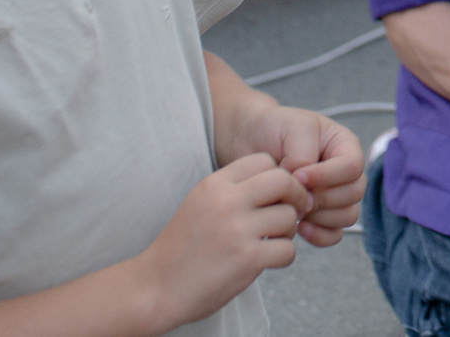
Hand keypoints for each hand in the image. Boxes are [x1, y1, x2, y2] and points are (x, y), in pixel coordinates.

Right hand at [135, 154, 306, 325]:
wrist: (155, 288)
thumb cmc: (182, 248)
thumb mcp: (200, 204)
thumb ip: (233, 190)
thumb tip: (281, 182)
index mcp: (213, 185)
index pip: (263, 160)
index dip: (277, 176)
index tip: (275, 195)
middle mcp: (226, 202)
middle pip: (284, 180)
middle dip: (294, 196)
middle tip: (290, 212)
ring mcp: (237, 230)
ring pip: (289, 216)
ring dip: (289, 230)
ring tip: (274, 240)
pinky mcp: (247, 259)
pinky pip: (288, 249)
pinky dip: (285, 256)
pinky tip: (270, 261)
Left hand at [234, 104, 366, 246]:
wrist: (249, 142)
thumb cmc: (274, 128)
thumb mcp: (293, 129)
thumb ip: (303, 155)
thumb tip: (306, 189)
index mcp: (344, 145)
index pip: (352, 167)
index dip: (327, 176)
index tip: (297, 176)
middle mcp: (344, 171)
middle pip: (354, 193)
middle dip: (323, 198)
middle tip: (294, 196)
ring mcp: (335, 195)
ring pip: (348, 215)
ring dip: (322, 217)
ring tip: (294, 210)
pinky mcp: (321, 215)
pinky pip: (335, 234)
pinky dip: (321, 235)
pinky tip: (299, 228)